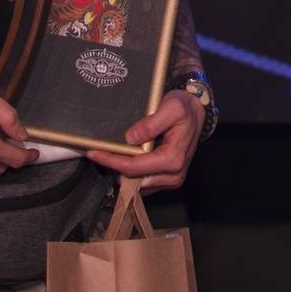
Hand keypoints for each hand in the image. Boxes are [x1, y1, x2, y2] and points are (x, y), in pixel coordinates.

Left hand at [84, 90, 204, 193]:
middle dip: (114, 167)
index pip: (134, 167)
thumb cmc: (184, 108)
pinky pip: (143, 182)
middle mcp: (173, 175)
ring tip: (108, 154)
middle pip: (133, 179)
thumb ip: (151, 124)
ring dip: (121, 171)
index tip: (93, 152)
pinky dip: (131, 172)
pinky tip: (123, 158)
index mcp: (173, 159)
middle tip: (97, 153)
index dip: (111, 161)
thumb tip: (130, 138)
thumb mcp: (171, 107)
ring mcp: (171, 179)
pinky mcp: (167, 179)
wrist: (197, 112)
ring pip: (137, 184)